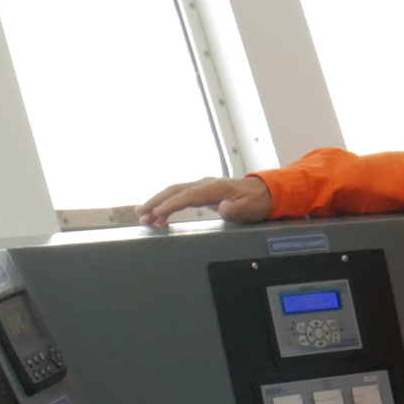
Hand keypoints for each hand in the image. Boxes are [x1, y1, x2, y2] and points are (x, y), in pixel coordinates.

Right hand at [137, 174, 271, 228]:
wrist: (263, 192)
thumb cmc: (257, 201)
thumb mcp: (251, 207)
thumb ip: (237, 209)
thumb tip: (224, 209)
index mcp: (215, 187)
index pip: (189, 195)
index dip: (172, 204)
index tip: (158, 213)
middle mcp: (205, 184)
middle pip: (175, 190)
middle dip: (156, 201)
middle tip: (140, 213)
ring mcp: (201, 187)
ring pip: (174, 193)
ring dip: (158, 204)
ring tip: (143, 217)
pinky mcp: (201, 193)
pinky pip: (179, 198)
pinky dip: (167, 207)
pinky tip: (159, 218)